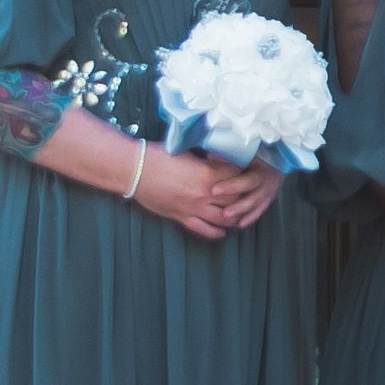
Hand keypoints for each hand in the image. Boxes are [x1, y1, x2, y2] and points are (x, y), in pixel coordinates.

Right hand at [133, 147, 281, 236]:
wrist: (135, 170)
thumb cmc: (158, 156)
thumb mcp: (188, 152)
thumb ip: (205, 159)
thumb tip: (218, 158)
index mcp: (208, 173)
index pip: (237, 176)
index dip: (245, 174)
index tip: (249, 173)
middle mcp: (204, 193)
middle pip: (235, 199)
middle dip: (244, 197)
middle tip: (249, 196)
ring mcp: (193, 208)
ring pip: (223, 218)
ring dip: (235, 218)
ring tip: (241, 215)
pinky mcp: (181, 217)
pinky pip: (203, 229)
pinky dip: (215, 232)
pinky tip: (222, 232)